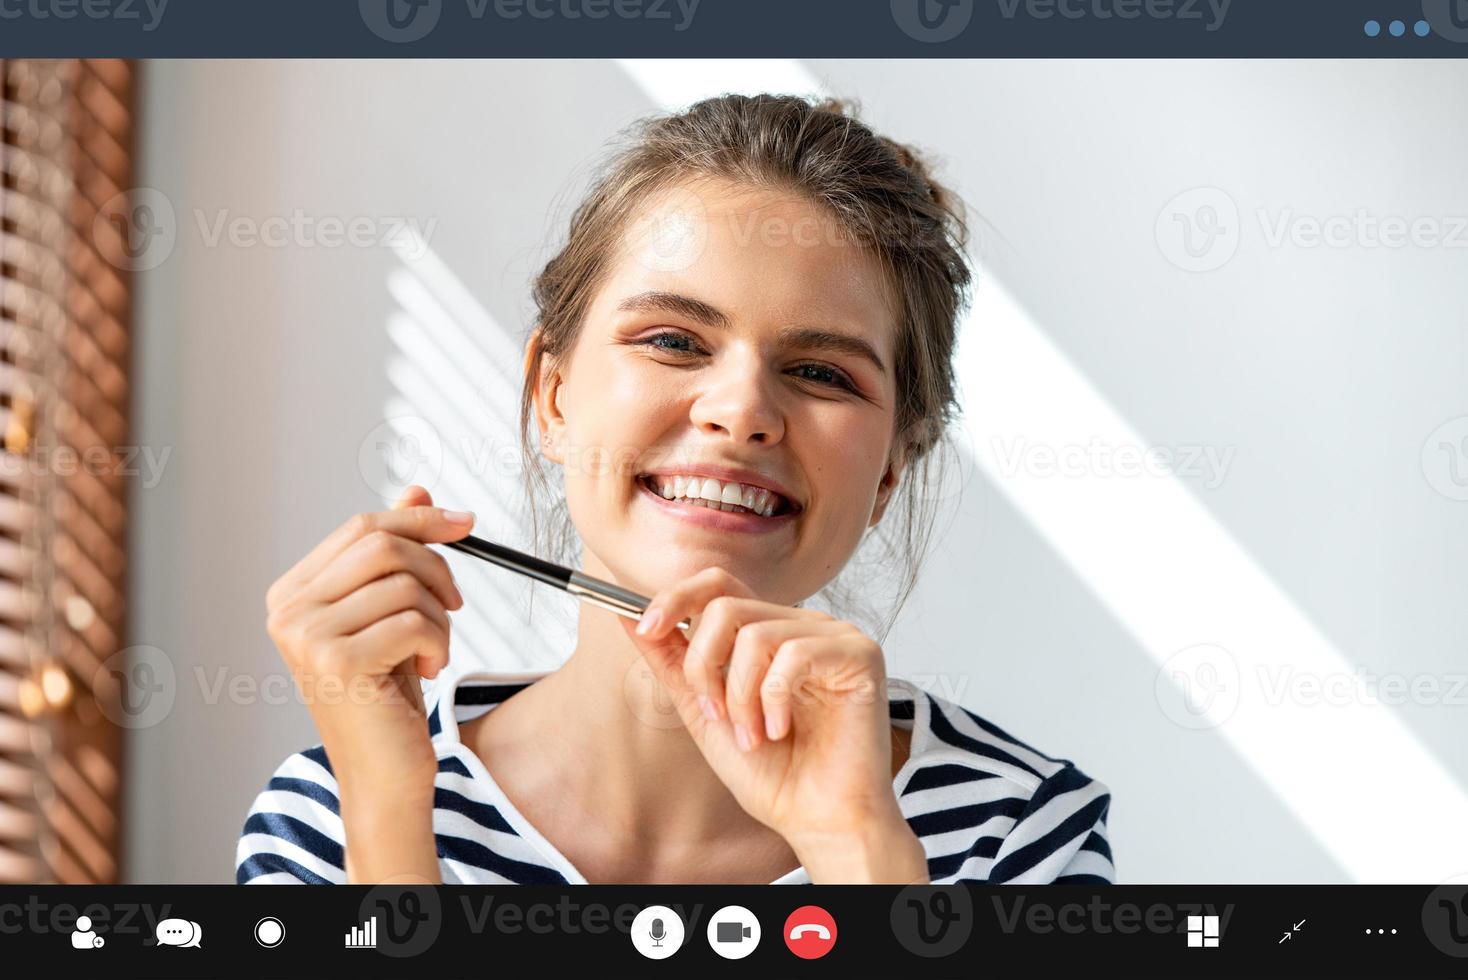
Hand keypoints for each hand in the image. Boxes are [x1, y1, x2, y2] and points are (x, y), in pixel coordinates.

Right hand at [265, 485, 470, 805]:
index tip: (467, 522)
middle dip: (435, 565)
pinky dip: (438, 644)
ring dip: (437, 616)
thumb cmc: (388, 694)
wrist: (385, 774)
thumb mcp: (392, 613)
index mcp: (293, 592)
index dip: (419, 518)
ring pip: (403, 583)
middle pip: (382, 543)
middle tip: (454, 602)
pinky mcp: (336, 662)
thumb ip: (396, 553)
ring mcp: (306, 636)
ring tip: (430, 651)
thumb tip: (419, 488)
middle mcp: (288, 610)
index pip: (361, 526)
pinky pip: (412, 622)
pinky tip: (425, 672)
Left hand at [621, 567, 925, 882]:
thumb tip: (625, 614)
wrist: (818, 822)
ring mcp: (834, 636)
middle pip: (726, 603)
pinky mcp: (860, 655)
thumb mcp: (704, 713)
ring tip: (751, 736)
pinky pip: (794, 654)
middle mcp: (802, 625)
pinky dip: (773, 699)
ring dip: (739, 696)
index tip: (645, 629)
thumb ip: (672, 661)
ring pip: (755, 633)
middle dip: (703, 664)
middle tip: (714, 714)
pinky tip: (779, 730)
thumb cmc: (773, 774)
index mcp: (769, 632)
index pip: (718, 584)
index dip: (675, 599)